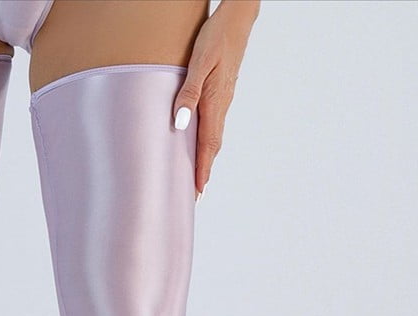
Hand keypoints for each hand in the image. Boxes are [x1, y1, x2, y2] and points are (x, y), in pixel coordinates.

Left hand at [172, 0, 259, 198]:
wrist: (237, 18)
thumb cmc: (216, 36)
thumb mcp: (198, 63)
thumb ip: (188, 93)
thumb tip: (179, 124)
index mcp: (215, 102)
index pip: (208, 145)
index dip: (202, 169)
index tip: (198, 191)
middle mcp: (222, 105)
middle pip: (213, 146)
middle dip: (204, 171)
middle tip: (196, 194)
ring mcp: (224, 99)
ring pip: (214, 136)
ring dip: (206, 158)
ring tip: (197, 176)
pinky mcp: (222, 92)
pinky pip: (214, 124)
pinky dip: (207, 141)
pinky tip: (201, 144)